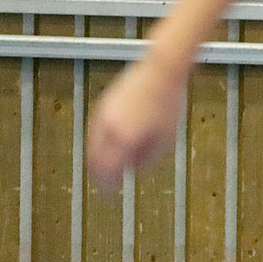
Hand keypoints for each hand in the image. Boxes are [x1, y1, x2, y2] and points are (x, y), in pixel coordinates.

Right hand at [86, 51, 191, 191]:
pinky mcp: (103, 104)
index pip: (106, 172)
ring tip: (113, 161)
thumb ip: (147, 159)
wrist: (162, 70)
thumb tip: (132, 170)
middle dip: (100, 172)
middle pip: (94, 160)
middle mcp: (108, 128)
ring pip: (93, 144)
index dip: (107, 185)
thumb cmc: (169, 103)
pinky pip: (97, 130)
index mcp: (124, 140)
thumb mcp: (167, 138)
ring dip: (100, 155)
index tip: (111, 191)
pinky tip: (115, 142)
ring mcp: (103, 115)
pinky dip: (102, 140)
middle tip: (108, 180)